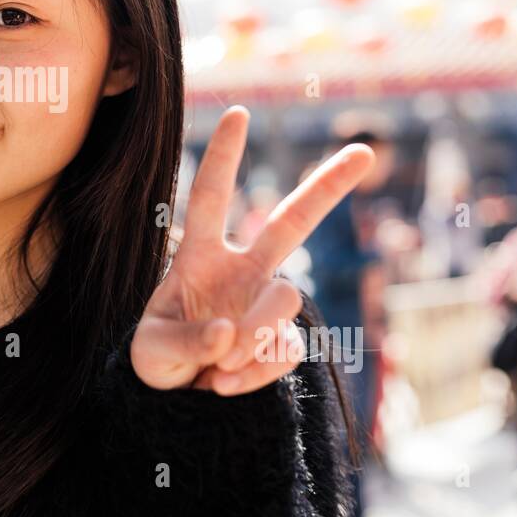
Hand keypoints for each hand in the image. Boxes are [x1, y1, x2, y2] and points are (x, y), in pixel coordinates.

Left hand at [131, 106, 375, 393]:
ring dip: (253, 333)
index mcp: (200, 256)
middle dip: (327, 186)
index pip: (212, 198)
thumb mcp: (152, 351)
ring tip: (217, 365)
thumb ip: (186, 340)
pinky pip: (284, 349)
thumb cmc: (158, 362)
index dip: (224, 157)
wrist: (177, 405)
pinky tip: (224, 383)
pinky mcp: (283, 342)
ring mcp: (266, 305)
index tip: (237, 112)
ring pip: (286, 299)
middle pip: (291, 221)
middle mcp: (241, 271)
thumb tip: (229, 333)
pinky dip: (254, 370)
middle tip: (365, 151)